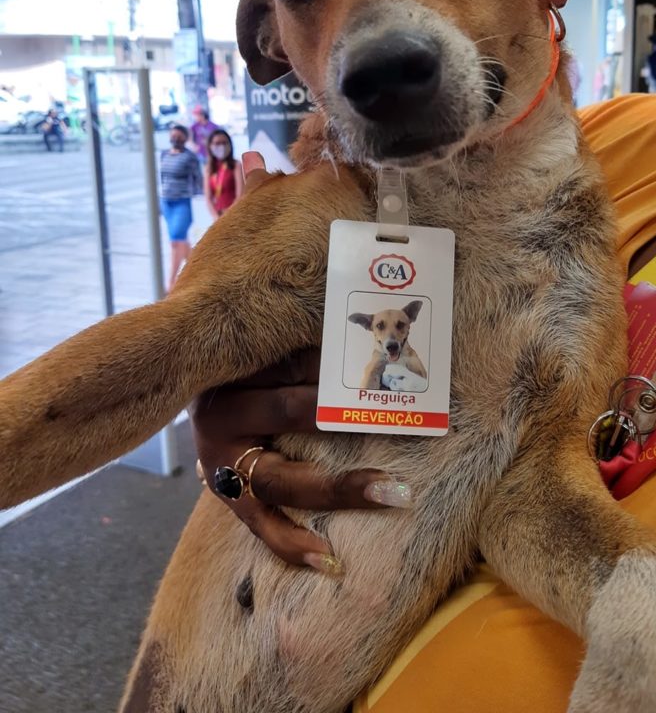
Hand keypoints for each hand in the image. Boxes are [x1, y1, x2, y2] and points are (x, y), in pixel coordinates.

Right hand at [190, 152, 410, 573]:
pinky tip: (332, 564)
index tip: (411, 335)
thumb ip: (259, 215)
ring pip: (286, 477)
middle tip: (428, 416)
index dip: (350, 346)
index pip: (300, 344)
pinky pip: (259, 524)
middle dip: (359, 410)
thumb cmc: (216, 310)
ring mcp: (223, 450)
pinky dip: (293, 544)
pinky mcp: (223, 486)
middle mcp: (227, 401)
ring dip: (343, 488)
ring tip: (397, 494)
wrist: (161, 363)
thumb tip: (269, 157)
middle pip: (294, 409)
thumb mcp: (235, 260)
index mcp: (240, 347)